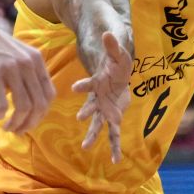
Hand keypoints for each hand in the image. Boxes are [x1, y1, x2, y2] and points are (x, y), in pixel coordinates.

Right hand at [0, 7, 54, 133]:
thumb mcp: (14, 53)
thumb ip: (24, 71)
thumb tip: (27, 100)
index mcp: (36, 59)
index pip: (49, 94)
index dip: (41, 113)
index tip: (29, 121)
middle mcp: (27, 63)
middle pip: (39, 104)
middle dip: (31, 123)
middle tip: (18, 130)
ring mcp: (11, 67)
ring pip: (24, 107)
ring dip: (17, 123)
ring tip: (7, 127)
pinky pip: (3, 104)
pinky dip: (1, 115)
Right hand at [73, 30, 131, 162]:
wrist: (116, 77)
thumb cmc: (116, 64)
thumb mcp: (118, 53)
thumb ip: (113, 44)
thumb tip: (108, 33)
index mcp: (97, 84)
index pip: (89, 84)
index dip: (83, 86)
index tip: (75, 88)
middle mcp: (98, 100)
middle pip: (91, 108)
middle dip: (86, 113)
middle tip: (80, 118)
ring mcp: (104, 111)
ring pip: (98, 125)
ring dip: (93, 135)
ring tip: (86, 147)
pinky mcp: (113, 118)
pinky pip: (113, 135)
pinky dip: (115, 147)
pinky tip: (115, 160)